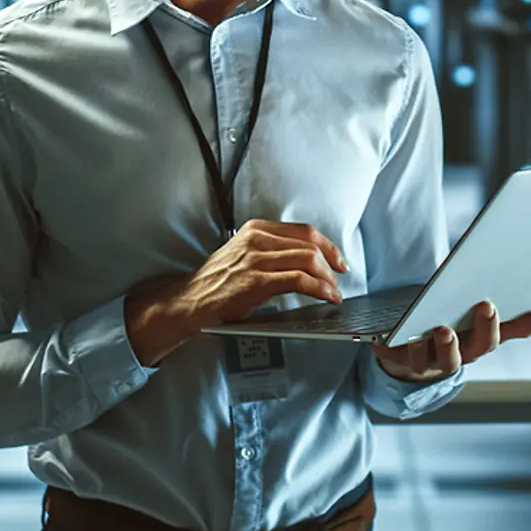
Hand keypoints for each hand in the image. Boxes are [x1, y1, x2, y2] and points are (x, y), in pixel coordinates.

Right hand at [125, 220, 345, 365]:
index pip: (303, 230)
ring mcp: (255, 259)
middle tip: (339, 278)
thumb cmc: (217, 282)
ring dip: (327, 278)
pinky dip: (318, 288)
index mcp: (255, 229)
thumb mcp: (243, 254)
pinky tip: (325, 296)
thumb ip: (270, 250)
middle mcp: (256, 239)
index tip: (337, 259)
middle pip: (309, 243)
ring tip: (333, 291)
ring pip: (307, 259)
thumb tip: (305, 259)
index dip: (327, 245)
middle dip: (331, 262)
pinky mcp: (256, 282)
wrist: (190, 301)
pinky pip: (298, 280)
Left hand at [371, 301, 530, 383]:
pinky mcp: (400, 359)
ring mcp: (428, 361)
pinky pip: (402, 356)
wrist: (402, 352)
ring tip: (444, 329)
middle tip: (487, 306)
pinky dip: (402, 345)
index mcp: (474, 344)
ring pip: (438, 359)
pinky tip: (405, 332)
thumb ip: (502, 320)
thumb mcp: (470, 323)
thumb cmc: (443, 329)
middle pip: (473, 350)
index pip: (497, 338)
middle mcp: (455, 357)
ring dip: (443, 345)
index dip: (520, 326)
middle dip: (483, 330)